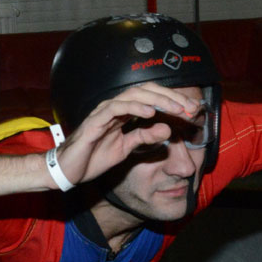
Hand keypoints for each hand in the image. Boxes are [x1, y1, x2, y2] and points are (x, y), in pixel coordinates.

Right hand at [53, 82, 203, 183]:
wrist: (68, 171)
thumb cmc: (93, 158)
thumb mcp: (126, 148)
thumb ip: (145, 137)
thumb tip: (167, 130)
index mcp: (123, 112)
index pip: (151, 98)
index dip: (172, 101)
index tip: (192, 110)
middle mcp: (115, 107)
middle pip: (147, 91)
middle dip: (171, 97)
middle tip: (191, 106)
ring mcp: (104, 111)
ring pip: (134, 95)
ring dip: (158, 100)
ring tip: (176, 108)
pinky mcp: (95, 121)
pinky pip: (117, 108)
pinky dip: (135, 107)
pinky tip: (151, 112)